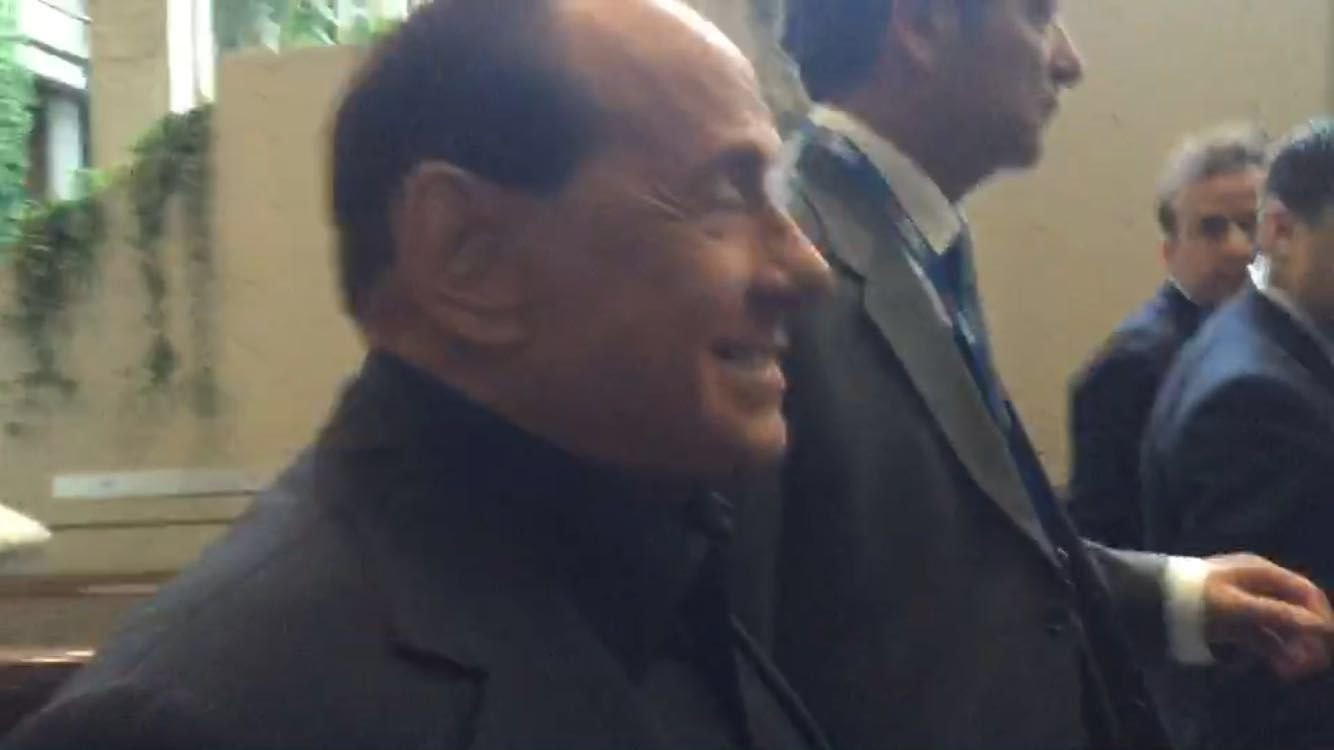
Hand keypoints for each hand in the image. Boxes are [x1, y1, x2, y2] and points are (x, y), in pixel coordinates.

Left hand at [1204, 553, 1333, 679]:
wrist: (1150, 599)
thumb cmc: (1195, 597)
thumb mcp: (1236, 606)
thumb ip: (1277, 614)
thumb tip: (1319, 626)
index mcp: (1261, 572)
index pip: (1305, 591)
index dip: (1321, 616)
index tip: (1328, 642)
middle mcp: (1257, 585)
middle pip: (1296, 610)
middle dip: (1308, 637)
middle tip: (1312, 664)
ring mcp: (1245, 603)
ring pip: (1280, 627)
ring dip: (1292, 648)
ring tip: (1293, 673)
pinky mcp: (1233, 622)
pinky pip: (1262, 636)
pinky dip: (1273, 651)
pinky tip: (1280, 669)